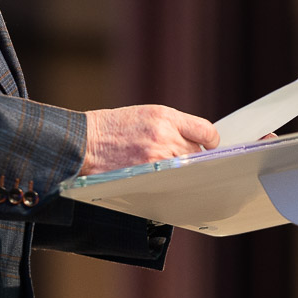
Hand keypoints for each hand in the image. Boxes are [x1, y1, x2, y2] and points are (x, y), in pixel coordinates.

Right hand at [81, 105, 219, 173]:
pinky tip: (164, 180)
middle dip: (193, 156)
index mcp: (165, 117)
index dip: (211, 141)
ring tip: (168, 169)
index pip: (205, 130)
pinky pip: (173, 183)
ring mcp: (157, 159)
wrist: (86, 142)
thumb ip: (173, 126)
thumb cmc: (114, 128)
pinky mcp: (148, 176)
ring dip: (183, 171)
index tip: (210, 145)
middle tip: (182, 159)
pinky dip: (172, 183)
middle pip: (198, 153)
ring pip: (187, 169)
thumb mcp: (145, 114)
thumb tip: (198, 142)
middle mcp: (164, 136)